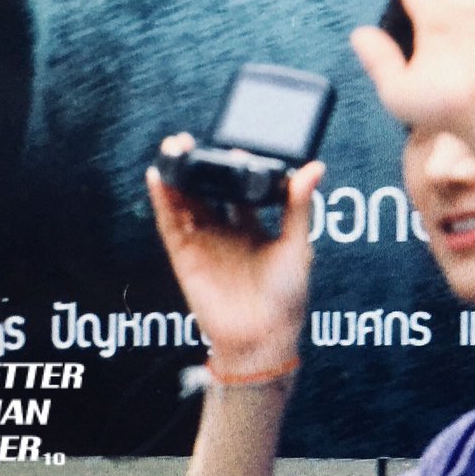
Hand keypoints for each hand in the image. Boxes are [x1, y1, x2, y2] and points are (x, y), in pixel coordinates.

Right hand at [146, 134, 324, 374]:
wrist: (263, 337)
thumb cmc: (286, 296)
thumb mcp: (297, 245)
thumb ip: (299, 206)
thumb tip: (315, 167)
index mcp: (252, 226)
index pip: (238, 189)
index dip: (234, 166)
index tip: (235, 144)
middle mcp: (225, 231)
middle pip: (206, 191)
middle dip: (200, 165)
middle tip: (194, 138)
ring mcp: (203, 243)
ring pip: (185, 202)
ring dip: (178, 175)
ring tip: (175, 147)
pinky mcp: (185, 256)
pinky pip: (170, 224)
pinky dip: (162, 200)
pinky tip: (159, 176)